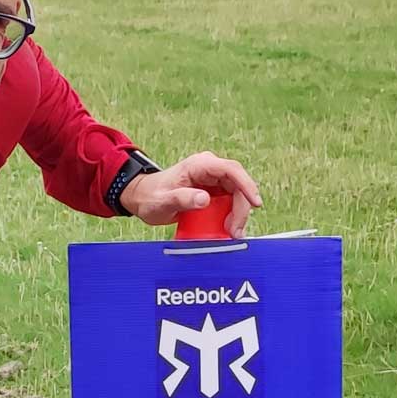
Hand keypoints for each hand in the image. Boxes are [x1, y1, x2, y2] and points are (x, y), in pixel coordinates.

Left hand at [120, 151, 262, 237]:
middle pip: (237, 185)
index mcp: (199, 165)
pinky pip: (229, 201)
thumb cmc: (149, 197)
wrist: (142, 198)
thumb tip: (205, 199)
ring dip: (238, 213)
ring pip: (236, 194)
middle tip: (235, 230)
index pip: (231, 170)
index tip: (255, 203)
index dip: (246, 185)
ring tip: (232, 232)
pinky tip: (228, 229)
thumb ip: (182, 199)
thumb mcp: (162, 201)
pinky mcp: (212, 191)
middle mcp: (209, 169)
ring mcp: (212, 180)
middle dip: (241, 208)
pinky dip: (231, 215)